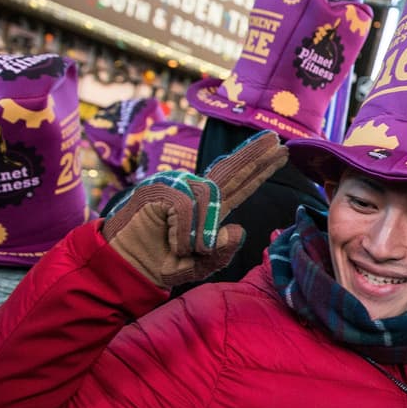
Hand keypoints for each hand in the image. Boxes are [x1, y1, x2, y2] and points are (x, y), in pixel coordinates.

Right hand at [102, 130, 286, 287]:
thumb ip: (223, 253)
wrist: (126, 267)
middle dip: (256, 155)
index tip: (280, 149)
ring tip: (183, 250)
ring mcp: (175, 186)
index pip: (240, 183)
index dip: (260, 167)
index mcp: (208, 206)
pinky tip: (172, 244)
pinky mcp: (159, 188)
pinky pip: (187, 207)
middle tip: (278, 139)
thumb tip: (239, 228)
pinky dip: (183, 233)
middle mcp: (194, 190)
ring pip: (209, 199)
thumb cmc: (161, 263)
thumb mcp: (201, 265)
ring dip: (201, 233)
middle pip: (231, 170)